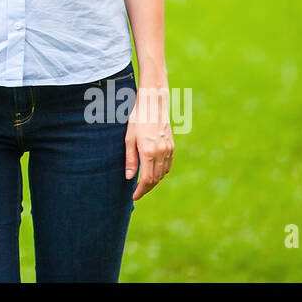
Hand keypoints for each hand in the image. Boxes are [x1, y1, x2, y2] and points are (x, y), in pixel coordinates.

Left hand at [125, 84, 172, 200]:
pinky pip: (168, 166)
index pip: (147, 180)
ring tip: (143, 185)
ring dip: (154, 182)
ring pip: (163, 174)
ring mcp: (169, 150)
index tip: (134, 197)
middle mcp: (161, 153)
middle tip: (137, 193)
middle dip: (146, 189)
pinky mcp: (172, 146)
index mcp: (149, 152)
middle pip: (155, 179)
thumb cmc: (137, 119)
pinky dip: (161, 173)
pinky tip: (153, 173)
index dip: (140, 191)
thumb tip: (129, 178)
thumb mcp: (128, 139)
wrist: (153, 104)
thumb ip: (130, 160)